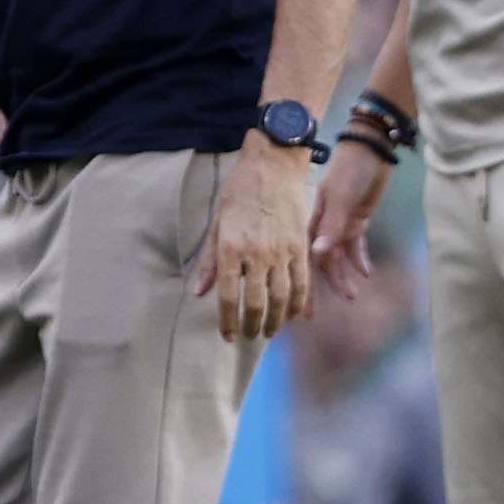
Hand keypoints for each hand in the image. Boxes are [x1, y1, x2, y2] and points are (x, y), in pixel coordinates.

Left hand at [195, 139, 316, 341]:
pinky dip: (298, 302)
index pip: (228, 297)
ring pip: (281, 298)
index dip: (227, 322)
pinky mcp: (300, 246)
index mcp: (231, 248)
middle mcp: (257, 253)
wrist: (273, 167)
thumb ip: (210, 262)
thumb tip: (201, 292)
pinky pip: (302, 282)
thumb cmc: (239, 192)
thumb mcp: (217, 224)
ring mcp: (282, 251)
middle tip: (249, 336)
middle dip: (252, 326)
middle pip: (257, 303)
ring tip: (269, 332)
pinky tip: (292, 314)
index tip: (228, 336)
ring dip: (276, 320)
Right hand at [312, 142, 394, 300]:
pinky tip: (366, 273)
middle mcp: (322, 226)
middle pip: (317, 264)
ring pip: (337, 258)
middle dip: (314, 288)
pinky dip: (359, 259)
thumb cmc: (351, 170)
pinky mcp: (356, 220)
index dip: (297, 283)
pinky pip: (355, 246)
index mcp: (311, 220)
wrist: (371, 149)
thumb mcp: (340, 198)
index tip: (295, 305)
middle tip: (312, 315)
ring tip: (352, 297)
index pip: (302, 258)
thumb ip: (331, 227)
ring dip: (342, 276)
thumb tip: (317, 256)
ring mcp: (339, 224)